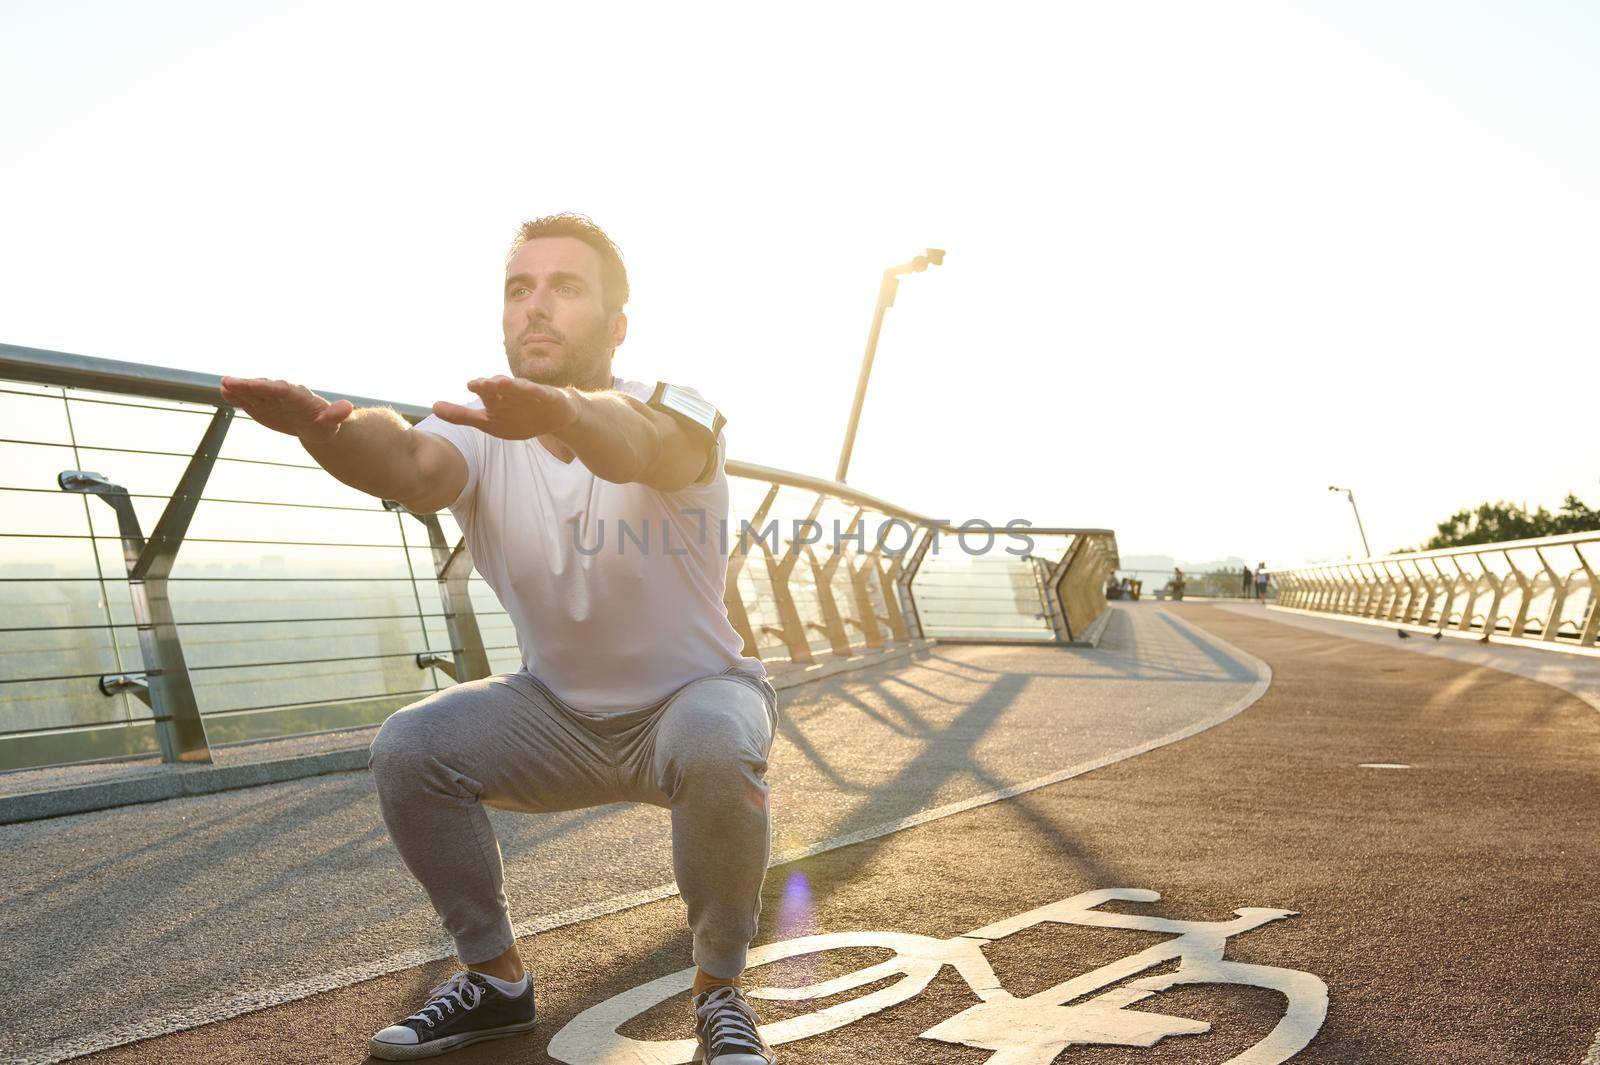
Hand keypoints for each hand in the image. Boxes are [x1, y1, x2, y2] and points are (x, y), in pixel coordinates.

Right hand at [219, 376, 353, 442]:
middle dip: (247, 385)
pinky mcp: (262, 406)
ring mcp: (270, 399)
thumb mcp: (332, 422)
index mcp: (298, 395)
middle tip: (228, 381)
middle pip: (262, 388)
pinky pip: (248, 401)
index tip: (253, 383)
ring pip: (252, 392)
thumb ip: (336, 414)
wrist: (317, 426)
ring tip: (224, 385)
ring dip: (238, 389)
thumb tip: (347, 407)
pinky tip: (224, 392)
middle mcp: (281, 394)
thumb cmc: (326, 424)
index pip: (280, 389)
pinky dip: (237, 397)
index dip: (266, 386)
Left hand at [433, 376, 579, 440]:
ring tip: (504, 382)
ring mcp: (530, 394)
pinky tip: (534, 390)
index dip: (480, 387)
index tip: (471, 385)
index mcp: (496, 398)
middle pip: (501, 387)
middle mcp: (511, 392)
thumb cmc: (518, 417)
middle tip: (485, 383)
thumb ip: (461, 415)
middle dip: (494, 384)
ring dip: (512, 385)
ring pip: (520, 388)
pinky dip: (537, 392)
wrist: (554, 418)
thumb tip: (433, 407)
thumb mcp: (487, 422)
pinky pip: (542, 394)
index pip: (486, 391)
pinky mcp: (548, 397)